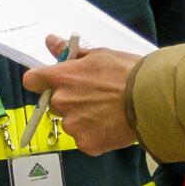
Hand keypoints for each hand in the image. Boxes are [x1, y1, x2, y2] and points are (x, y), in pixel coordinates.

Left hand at [22, 36, 142, 155]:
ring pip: (71, 123)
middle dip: (70, 101)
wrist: (152, 99)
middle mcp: (61, 102)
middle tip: (95, 97)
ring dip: (84, 120)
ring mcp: (73, 125)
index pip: (32, 80)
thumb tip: (51, 41)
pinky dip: (96, 136)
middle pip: (54, 104)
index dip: (41, 81)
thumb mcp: (99, 55)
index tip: (51, 82)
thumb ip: (70, 53)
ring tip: (108, 112)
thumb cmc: (128, 73)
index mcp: (62, 77)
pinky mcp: (86, 144)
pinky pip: (85, 140)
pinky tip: (112, 126)